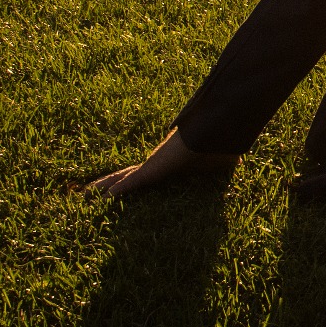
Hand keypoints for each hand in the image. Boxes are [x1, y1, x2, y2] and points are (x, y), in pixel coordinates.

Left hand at [86, 128, 238, 196]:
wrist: (216, 131)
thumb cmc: (219, 143)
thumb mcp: (220, 163)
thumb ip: (223, 164)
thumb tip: (240, 163)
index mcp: (170, 164)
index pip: (147, 174)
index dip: (134, 179)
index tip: (124, 185)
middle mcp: (157, 163)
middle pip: (129, 175)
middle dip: (112, 181)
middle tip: (93, 190)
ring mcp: (153, 166)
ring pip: (122, 178)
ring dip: (105, 186)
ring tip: (86, 193)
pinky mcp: (152, 170)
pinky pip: (129, 182)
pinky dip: (115, 189)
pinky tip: (97, 196)